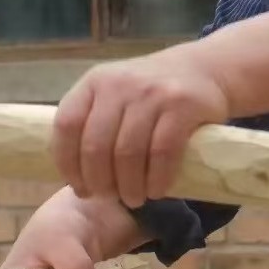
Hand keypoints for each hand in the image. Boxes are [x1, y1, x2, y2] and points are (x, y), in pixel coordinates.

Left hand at [52, 45, 230, 208]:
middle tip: (107, 198)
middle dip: (99, 181)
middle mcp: (118, 84)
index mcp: (93, 82)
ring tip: (133, 199)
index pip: (66, 125)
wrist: (202, 69)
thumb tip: (74, 175)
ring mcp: (150, 93)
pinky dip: (157, 179)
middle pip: (96, 145)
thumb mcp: (114, 94)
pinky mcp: (182, 105)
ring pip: (128, 153)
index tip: (79, 187)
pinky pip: (162, 152)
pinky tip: (156, 191)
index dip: (67, 163)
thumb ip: (92, 122)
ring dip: (128, 186)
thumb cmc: (149, 92)